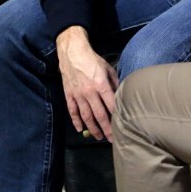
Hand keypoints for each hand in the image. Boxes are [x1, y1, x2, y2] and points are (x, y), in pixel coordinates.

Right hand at [56, 26, 118, 140]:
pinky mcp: (69, 94)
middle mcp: (89, 92)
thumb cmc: (92, 59)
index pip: (111, 105)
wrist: (72, 52)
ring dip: (93, 128)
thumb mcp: (107, 68)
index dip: (116, 117)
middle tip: (111, 139)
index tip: (121, 126)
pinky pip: (73, 111)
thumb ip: (114, 82)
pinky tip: (80, 129)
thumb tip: (121, 93)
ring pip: (86, 116)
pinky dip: (76, 121)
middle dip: (106, 129)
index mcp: (101, 85)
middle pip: (99, 115)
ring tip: (98, 137)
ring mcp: (78, 95)